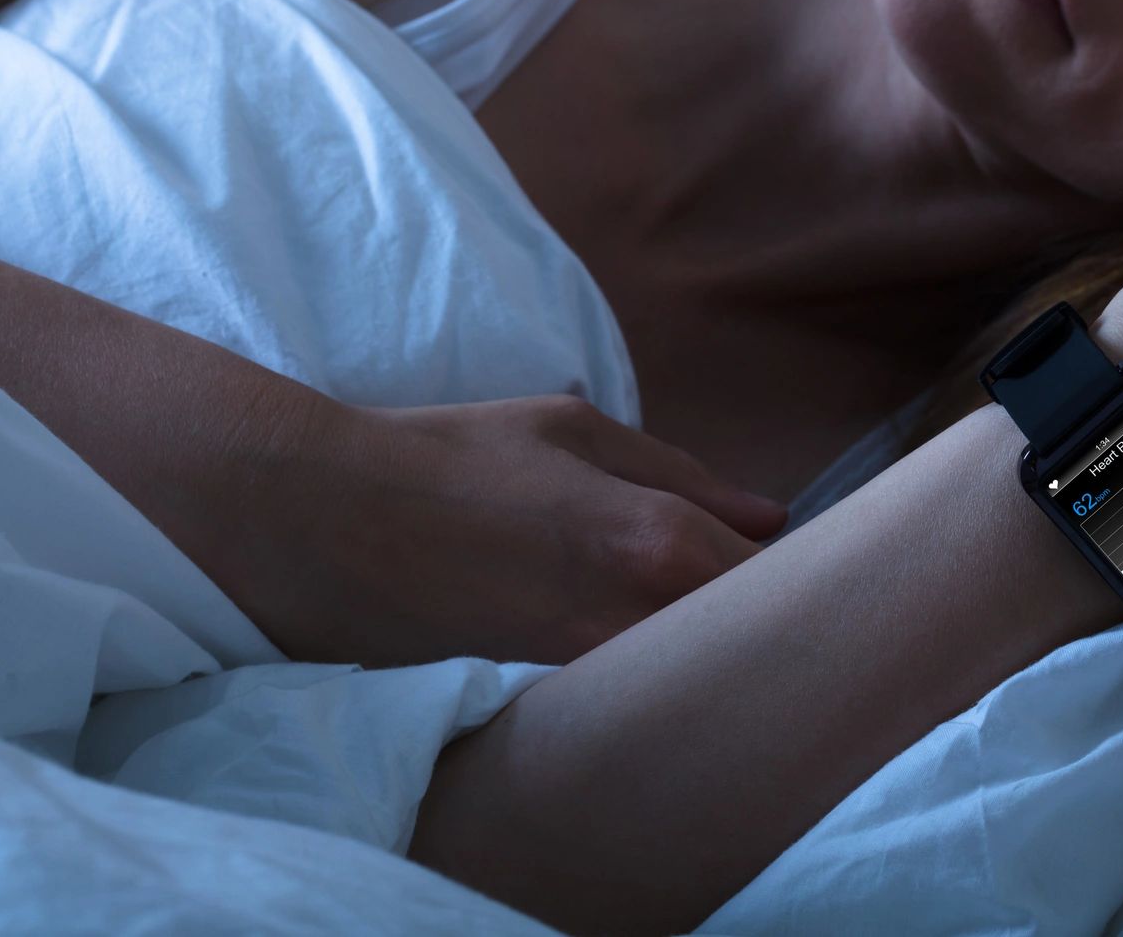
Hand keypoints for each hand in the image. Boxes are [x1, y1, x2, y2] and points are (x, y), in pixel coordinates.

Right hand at [229, 393, 787, 666]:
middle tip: (763, 584)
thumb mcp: (574, 430)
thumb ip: (683, 475)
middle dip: (767, 612)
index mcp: (656, 537)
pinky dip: (654, 663)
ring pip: (693, 666)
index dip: (798, 569)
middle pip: (748, 636)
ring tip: (697, 603)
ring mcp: (591, 665)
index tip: (799, 556)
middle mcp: (637, 614)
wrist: (323, 523)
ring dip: (711, 639)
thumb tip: (772, 516)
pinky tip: (640, 636)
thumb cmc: (453, 457)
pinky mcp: (547, 692)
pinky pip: (634, 682)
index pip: (774, 576)